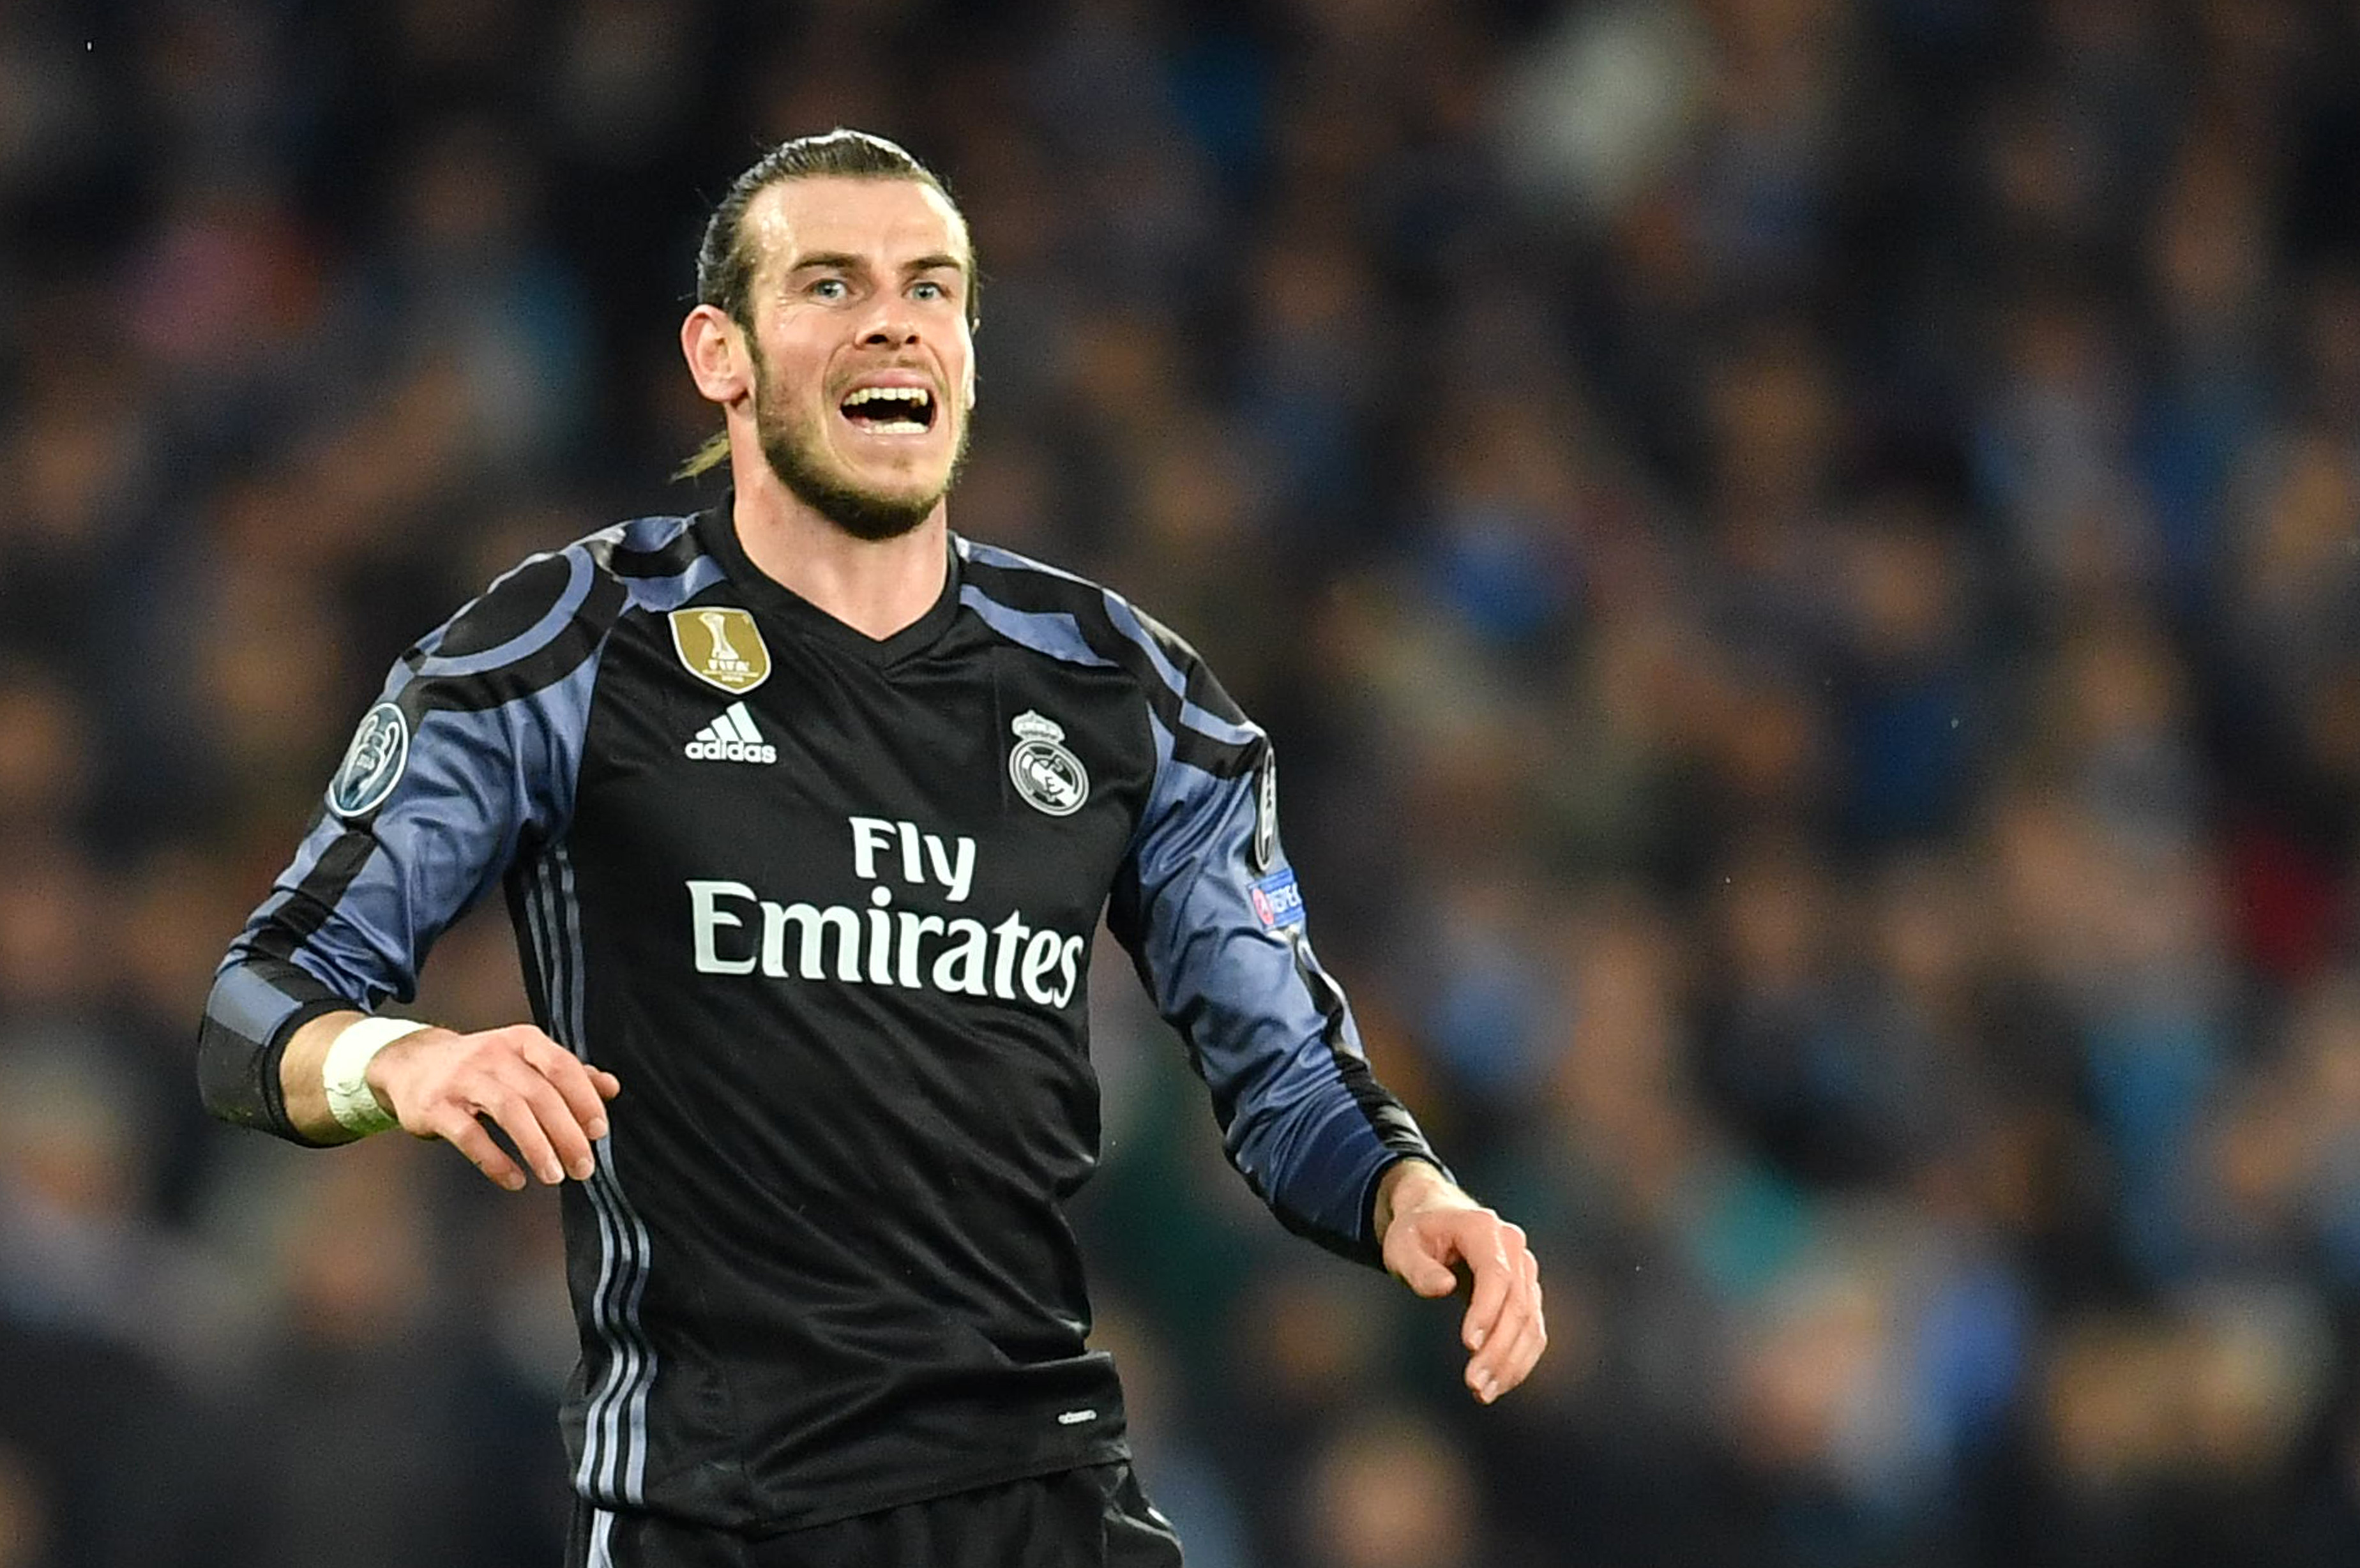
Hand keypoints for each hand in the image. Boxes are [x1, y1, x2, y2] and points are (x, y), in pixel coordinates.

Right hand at [367, 1024, 620, 1190]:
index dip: (584, 1099)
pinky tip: (515, 1180)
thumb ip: (567, 1073)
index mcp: (522, 1042)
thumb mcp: (524, 1060)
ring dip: (537, 1147)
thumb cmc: (482, 1067)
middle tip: (584, 1167)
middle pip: (540, 1094)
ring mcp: (462, 1079)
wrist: (412, 1063)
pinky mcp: (436, 1106)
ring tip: (555, 1176)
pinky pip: (470, 1135)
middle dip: (567, 1134)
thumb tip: (612, 1087)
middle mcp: (494, 1055)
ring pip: (509, 1111)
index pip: (562, 1067)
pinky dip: (495, 1160)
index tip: (599, 1131)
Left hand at [1376, 1160, 1544, 1403]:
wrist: (1436, 1219)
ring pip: (1531, 1322)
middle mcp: (1513, 1248)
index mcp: (1484, 1229)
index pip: (1496, 1274)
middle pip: (1518, 1304)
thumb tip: (1444, 1288)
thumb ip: (1418, 1267)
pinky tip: (1499, 1383)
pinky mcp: (1527, 1293)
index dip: (1487, 1311)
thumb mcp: (1401, 1246)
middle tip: (1474, 1384)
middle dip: (1498, 1349)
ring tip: (1483, 1393)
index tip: (1469, 1345)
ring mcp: (1525, 1271)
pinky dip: (1519, 1360)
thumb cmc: (1415, 1234)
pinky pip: (1532, 1331)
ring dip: (1511, 1362)